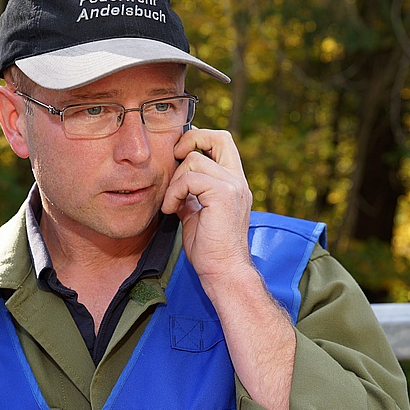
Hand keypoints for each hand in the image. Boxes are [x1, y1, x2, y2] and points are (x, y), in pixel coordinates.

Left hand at [162, 128, 295, 409]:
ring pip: (194, 159)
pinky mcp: (224, 194)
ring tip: (171, 204)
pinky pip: (190, 177)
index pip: (221, 142)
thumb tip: (174, 182)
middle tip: (174, 163)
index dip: (197, 141)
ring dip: (174, 181)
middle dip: (190, 140)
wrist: (224, 274)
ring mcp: (233, 186)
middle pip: (218, 136)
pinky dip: (174, 193)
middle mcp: (238, 180)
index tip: (177, 160)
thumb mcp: (197, 214)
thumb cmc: (210, 251)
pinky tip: (172, 211)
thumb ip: (191, 194)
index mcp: (234, 183)